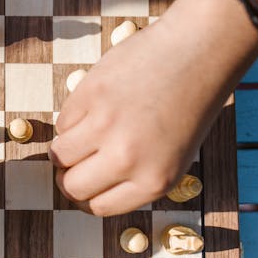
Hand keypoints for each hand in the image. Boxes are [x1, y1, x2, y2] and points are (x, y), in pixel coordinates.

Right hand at [50, 12, 246, 216]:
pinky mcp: (90, 95)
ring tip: (82, 134)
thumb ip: (135, 176)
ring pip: (59, 155)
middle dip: (68, 178)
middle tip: (74, 163)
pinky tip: (95, 107)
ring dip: (65, 148)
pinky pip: (63, 121)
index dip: (86, 197)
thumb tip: (90, 183)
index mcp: (152, 181)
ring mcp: (105, 126)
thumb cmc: (191, 104)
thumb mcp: (174, 156)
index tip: (85, 184)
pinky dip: (72, 118)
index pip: (97, 206)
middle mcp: (126, 159)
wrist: (199, 51)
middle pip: (71, 187)